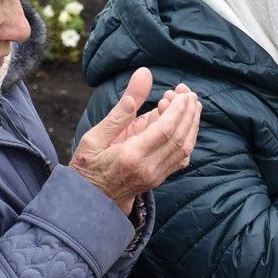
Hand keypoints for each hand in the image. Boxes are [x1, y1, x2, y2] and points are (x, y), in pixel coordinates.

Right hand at [72, 68, 202, 212]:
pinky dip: (187, 138)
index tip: (182, 92)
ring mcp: (156, 177)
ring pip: (185, 149)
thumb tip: (144, 75)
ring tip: (190, 104)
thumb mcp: (95, 135)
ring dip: (191, 124)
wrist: (87, 201)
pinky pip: (181, 158)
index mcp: (131, 156)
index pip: (165, 130)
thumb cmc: (86, 166)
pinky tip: (185, 124)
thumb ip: (122, 108)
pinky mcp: (159, 179)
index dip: (178, 109)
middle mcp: (148, 169)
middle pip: (180, 138)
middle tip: (188, 94)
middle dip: (188, 113)